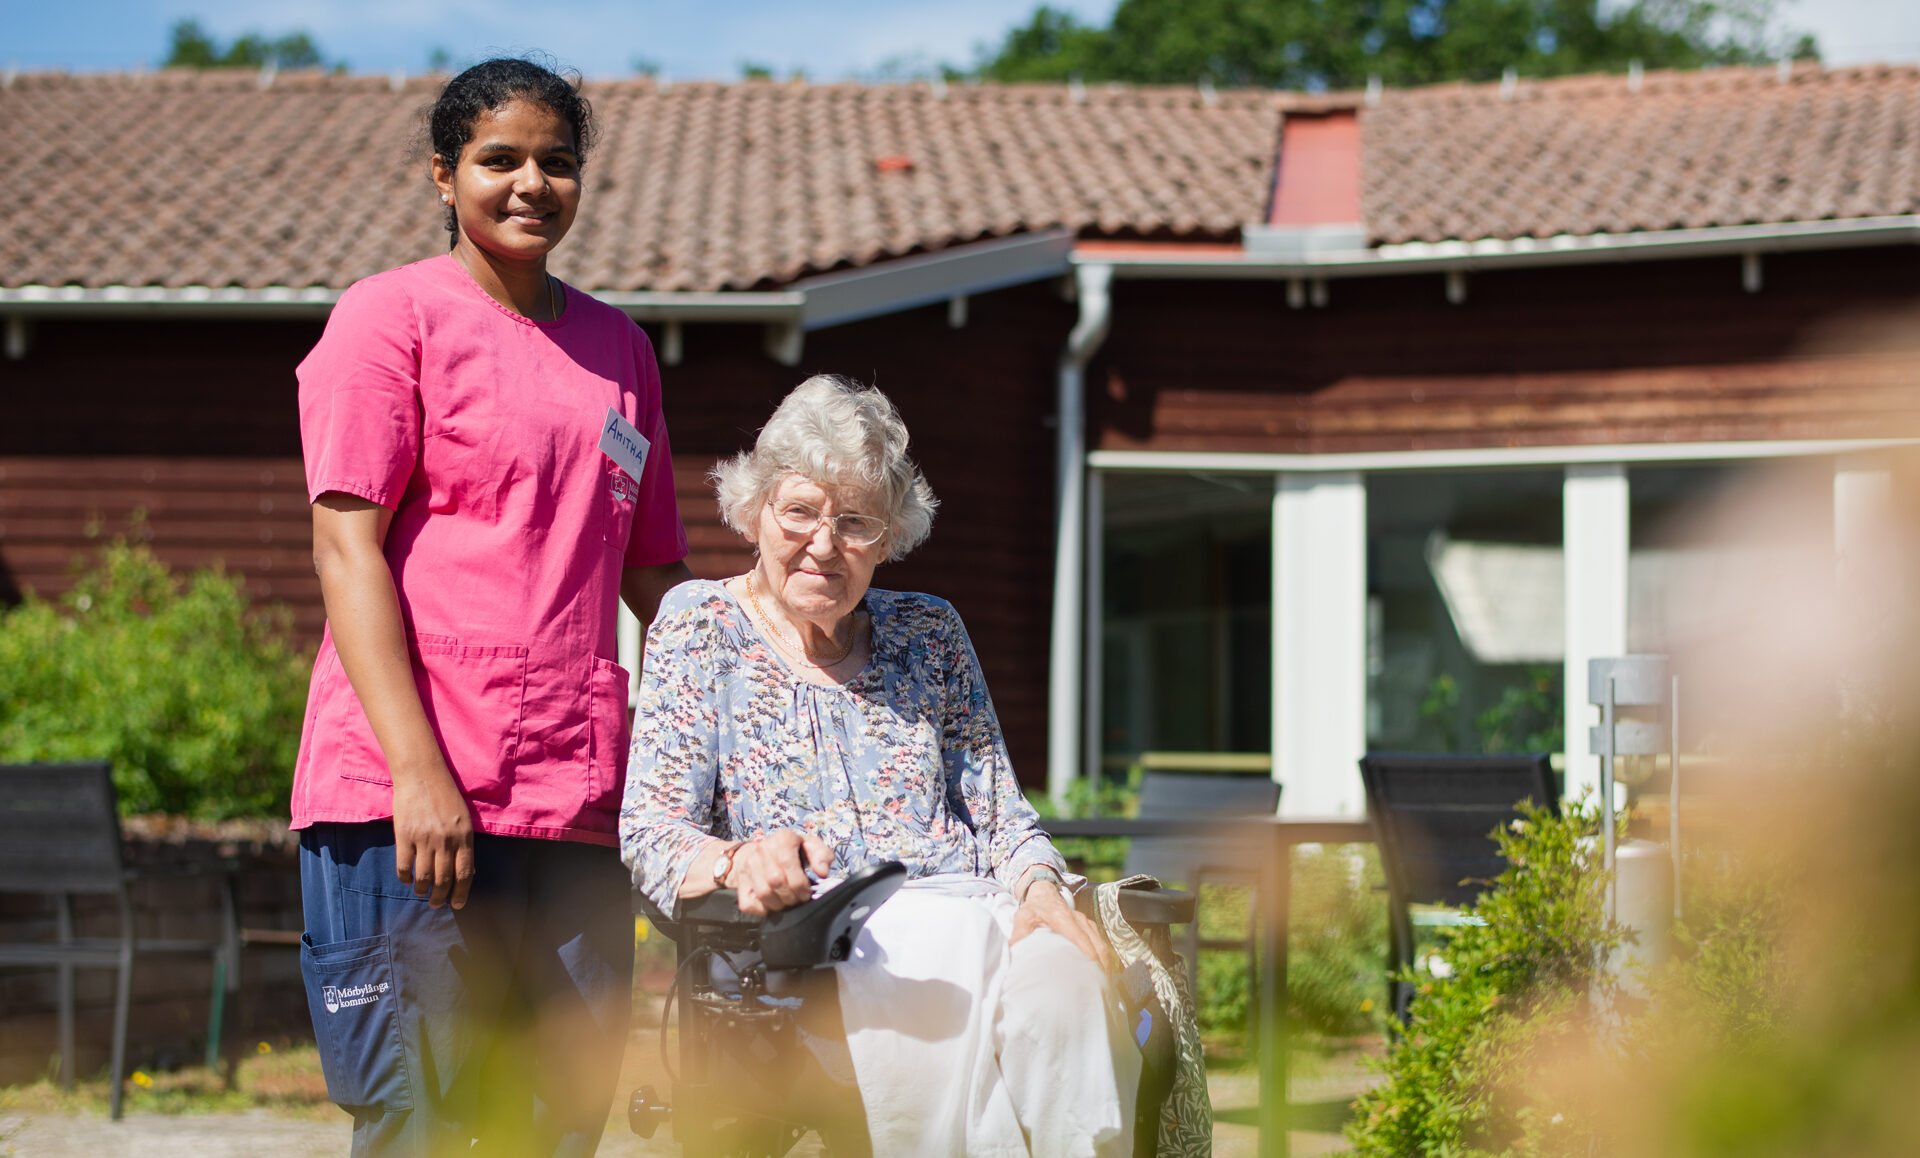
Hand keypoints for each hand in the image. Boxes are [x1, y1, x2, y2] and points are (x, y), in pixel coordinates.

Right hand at [391, 761, 475, 909]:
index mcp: (464, 836)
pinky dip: (405, 877)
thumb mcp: (464, 818)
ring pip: (424, 876)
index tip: (457, 904)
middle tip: (436, 904)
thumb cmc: (445, 796)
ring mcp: (424, 838)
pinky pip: (404, 866)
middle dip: (440, 897)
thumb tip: (466, 872)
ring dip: (422, 889)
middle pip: (444, 879)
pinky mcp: (404, 835)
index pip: (465, 873)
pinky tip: (406, 880)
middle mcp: (446, 840)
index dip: (461, 893)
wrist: (422, 775)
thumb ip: (463, 843)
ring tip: (421, 892)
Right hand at [727, 829, 833, 916]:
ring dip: (779, 904)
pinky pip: (750, 904)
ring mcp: (748, 866)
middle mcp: (762, 849)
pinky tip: (773, 904)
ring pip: (763, 893)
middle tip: (798, 899)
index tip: (806, 892)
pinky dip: (764, 910)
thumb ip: (822, 856)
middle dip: (791, 896)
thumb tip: (822, 872)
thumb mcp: (810, 847)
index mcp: (782, 838)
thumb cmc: (791, 852)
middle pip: (775, 880)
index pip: (787, 862)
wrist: (761, 852)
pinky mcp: (741, 883)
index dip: (799, 883)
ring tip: (788, 902)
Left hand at [1011, 880, 1113, 972]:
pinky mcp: (1089, 925)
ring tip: (1104, 981)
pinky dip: (1104, 956)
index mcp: (1061, 917)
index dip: (1087, 951)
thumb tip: (1014, 949)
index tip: (1092, 967)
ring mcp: (1085, 921)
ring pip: (1101, 942)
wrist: (1043, 893)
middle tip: (1100, 983)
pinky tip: (1103, 971)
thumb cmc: (1033, 909)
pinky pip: (1100, 941)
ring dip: (1105, 961)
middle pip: (1095, 942)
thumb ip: (1020, 933)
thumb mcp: (1022, 918)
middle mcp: (1077, 918)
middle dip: (1101, 962)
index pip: (1078, 935)